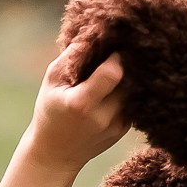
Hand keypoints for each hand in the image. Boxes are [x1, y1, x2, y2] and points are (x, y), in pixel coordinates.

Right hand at [19, 42, 128, 176]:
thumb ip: (71, 57)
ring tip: (122, 63)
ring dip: (130, 75)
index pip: (113, 72)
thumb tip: (93, 32)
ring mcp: (117, 126)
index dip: (116, 55)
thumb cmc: (50, 111)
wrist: (56, 154)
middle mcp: (104, 117)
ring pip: (135, 90)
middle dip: (126, 62)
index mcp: (82, 103)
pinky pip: (133, 101)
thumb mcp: (51, 81)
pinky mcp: (125, 130)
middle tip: (122, 48)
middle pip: (129, 80)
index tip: (114, 44)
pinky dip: (128, 89)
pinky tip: (119, 83)